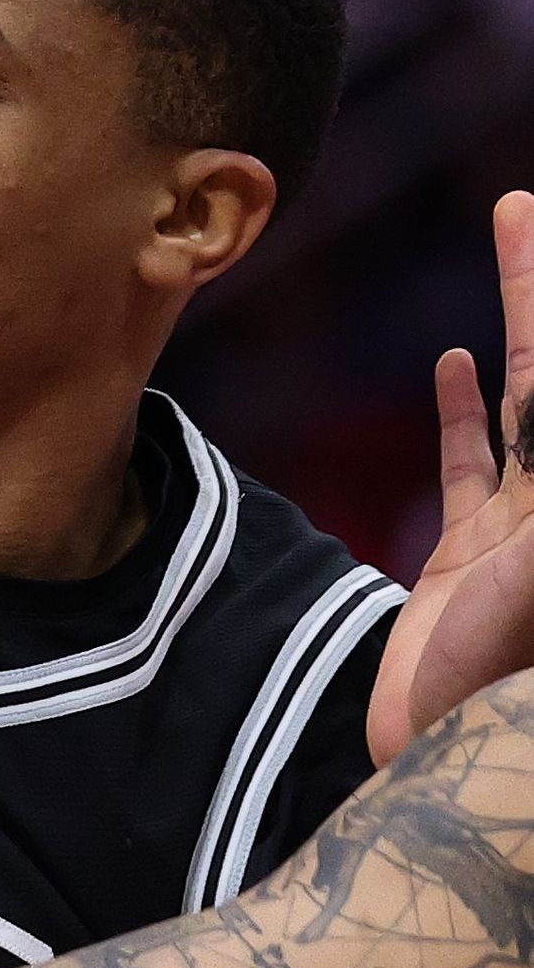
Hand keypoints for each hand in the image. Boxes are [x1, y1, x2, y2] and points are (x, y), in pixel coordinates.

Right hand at [379, 190, 533, 763]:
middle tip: (523, 201)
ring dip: (522, 314)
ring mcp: (522, 524)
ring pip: (528, 393)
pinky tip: (457, 358)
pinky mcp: (469, 557)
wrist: (443, 765)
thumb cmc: (499, 680)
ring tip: (515, 232)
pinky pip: (473, 462)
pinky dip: (467, 409)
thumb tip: (530, 405)